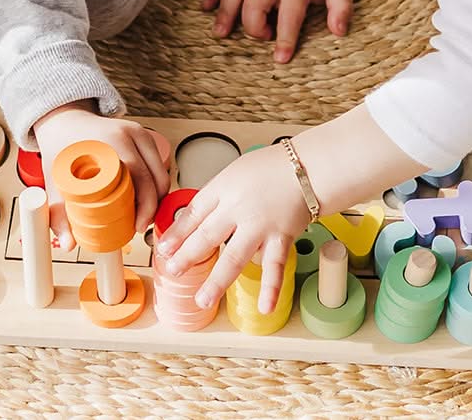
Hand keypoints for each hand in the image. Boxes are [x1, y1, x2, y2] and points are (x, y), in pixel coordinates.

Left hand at [33, 103, 169, 250]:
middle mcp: (130, 134)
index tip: (137, 225)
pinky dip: (156, 184)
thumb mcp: (56, 179)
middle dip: (153, 205)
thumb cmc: (61, 146)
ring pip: (161, 171)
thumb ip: (59, 213)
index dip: (144, 204)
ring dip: (157, 196)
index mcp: (111, 141)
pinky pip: (158, 164)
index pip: (139, 175)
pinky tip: (145, 199)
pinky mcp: (143, 137)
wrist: (65, 121)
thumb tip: (68, 244)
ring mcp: (140, 133)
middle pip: (156, 175)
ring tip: (142, 215)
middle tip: (140, 225)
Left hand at [157, 145, 312, 312]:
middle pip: (207, 235)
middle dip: (187, 256)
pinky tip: (265, 307)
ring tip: (202, 299)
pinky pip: (275, 266)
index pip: (194, 212)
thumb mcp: (236, 172)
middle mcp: (239, 207)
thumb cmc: (272, 167)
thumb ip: (218, 196)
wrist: (308, 166)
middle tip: (172, 272)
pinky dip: (271, 287)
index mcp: (225, 187)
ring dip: (217, 281)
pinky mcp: (282, 237)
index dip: (177, 232)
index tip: (163, 249)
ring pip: (234, 256)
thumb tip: (195, 219)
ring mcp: (260, 225)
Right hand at [203, 0, 351, 62]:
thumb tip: (339, 32)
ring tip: (221, 33)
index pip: (289, 19)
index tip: (280, 59)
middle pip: (254, 7)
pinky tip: (206, 6)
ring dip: (226, 14)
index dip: (285, 40)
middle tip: (262, 35)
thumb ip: (341, 8)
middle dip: (254, 27)